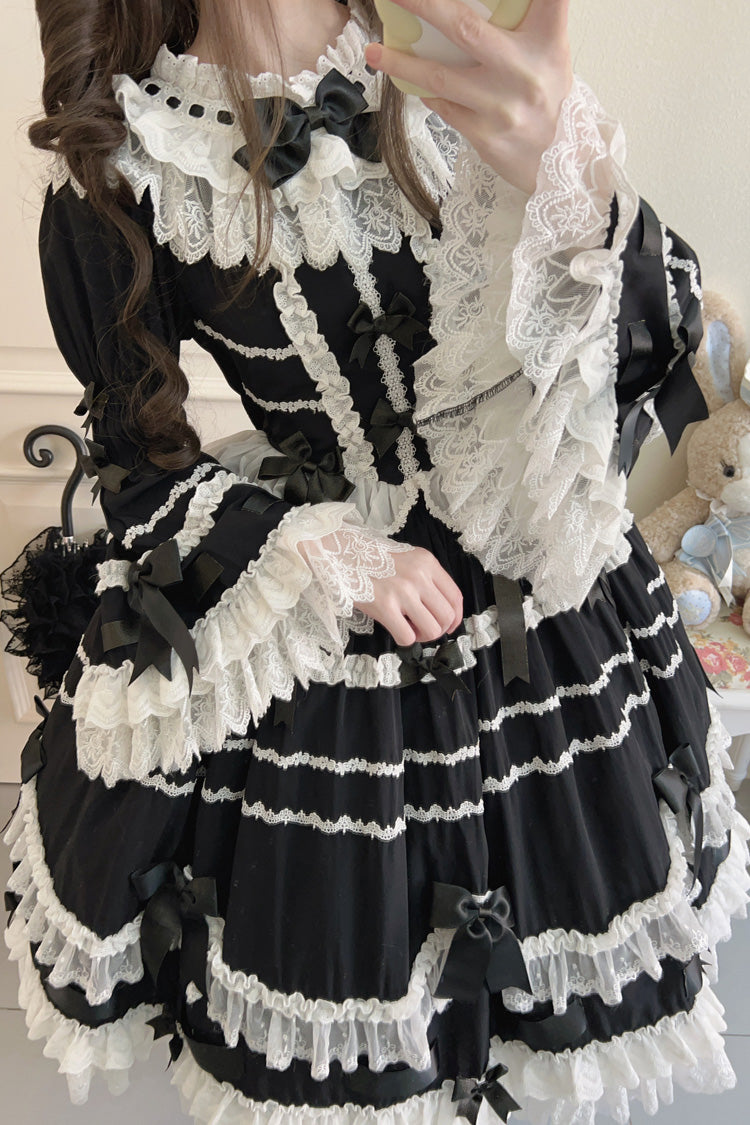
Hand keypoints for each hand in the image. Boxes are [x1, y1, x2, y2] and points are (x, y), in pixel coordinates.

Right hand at [352, 544, 463, 645]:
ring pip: (432, 629)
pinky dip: (406, 640)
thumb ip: (426, 578)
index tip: (450, 625)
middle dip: (439, 629)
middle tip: (425, 628)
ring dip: (424, 636)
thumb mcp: (408, 559)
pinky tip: (398, 630)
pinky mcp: (384, 607)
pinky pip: (407, 636)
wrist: (343, 554)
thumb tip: (438, 608)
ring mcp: (402, 592)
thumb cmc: (374, 559)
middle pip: (447, 616)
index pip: (455, 597)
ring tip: (412, 629)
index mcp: (427, 563)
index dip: (456, 617)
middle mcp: (419, 576)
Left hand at [365, 0, 573, 194]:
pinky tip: (410, 81)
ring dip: (401, 63)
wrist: (564, 164)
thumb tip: (482, 6)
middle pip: (465, 28)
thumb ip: (532, 23)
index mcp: (547, 43)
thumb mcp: (553, 55)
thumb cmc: (551, 100)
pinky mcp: (485, 135)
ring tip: (374, 52)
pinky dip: (424, 91)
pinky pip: (443, 106)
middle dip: (425, 5)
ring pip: (439, 76)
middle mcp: (523, 71)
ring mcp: (501, 106)